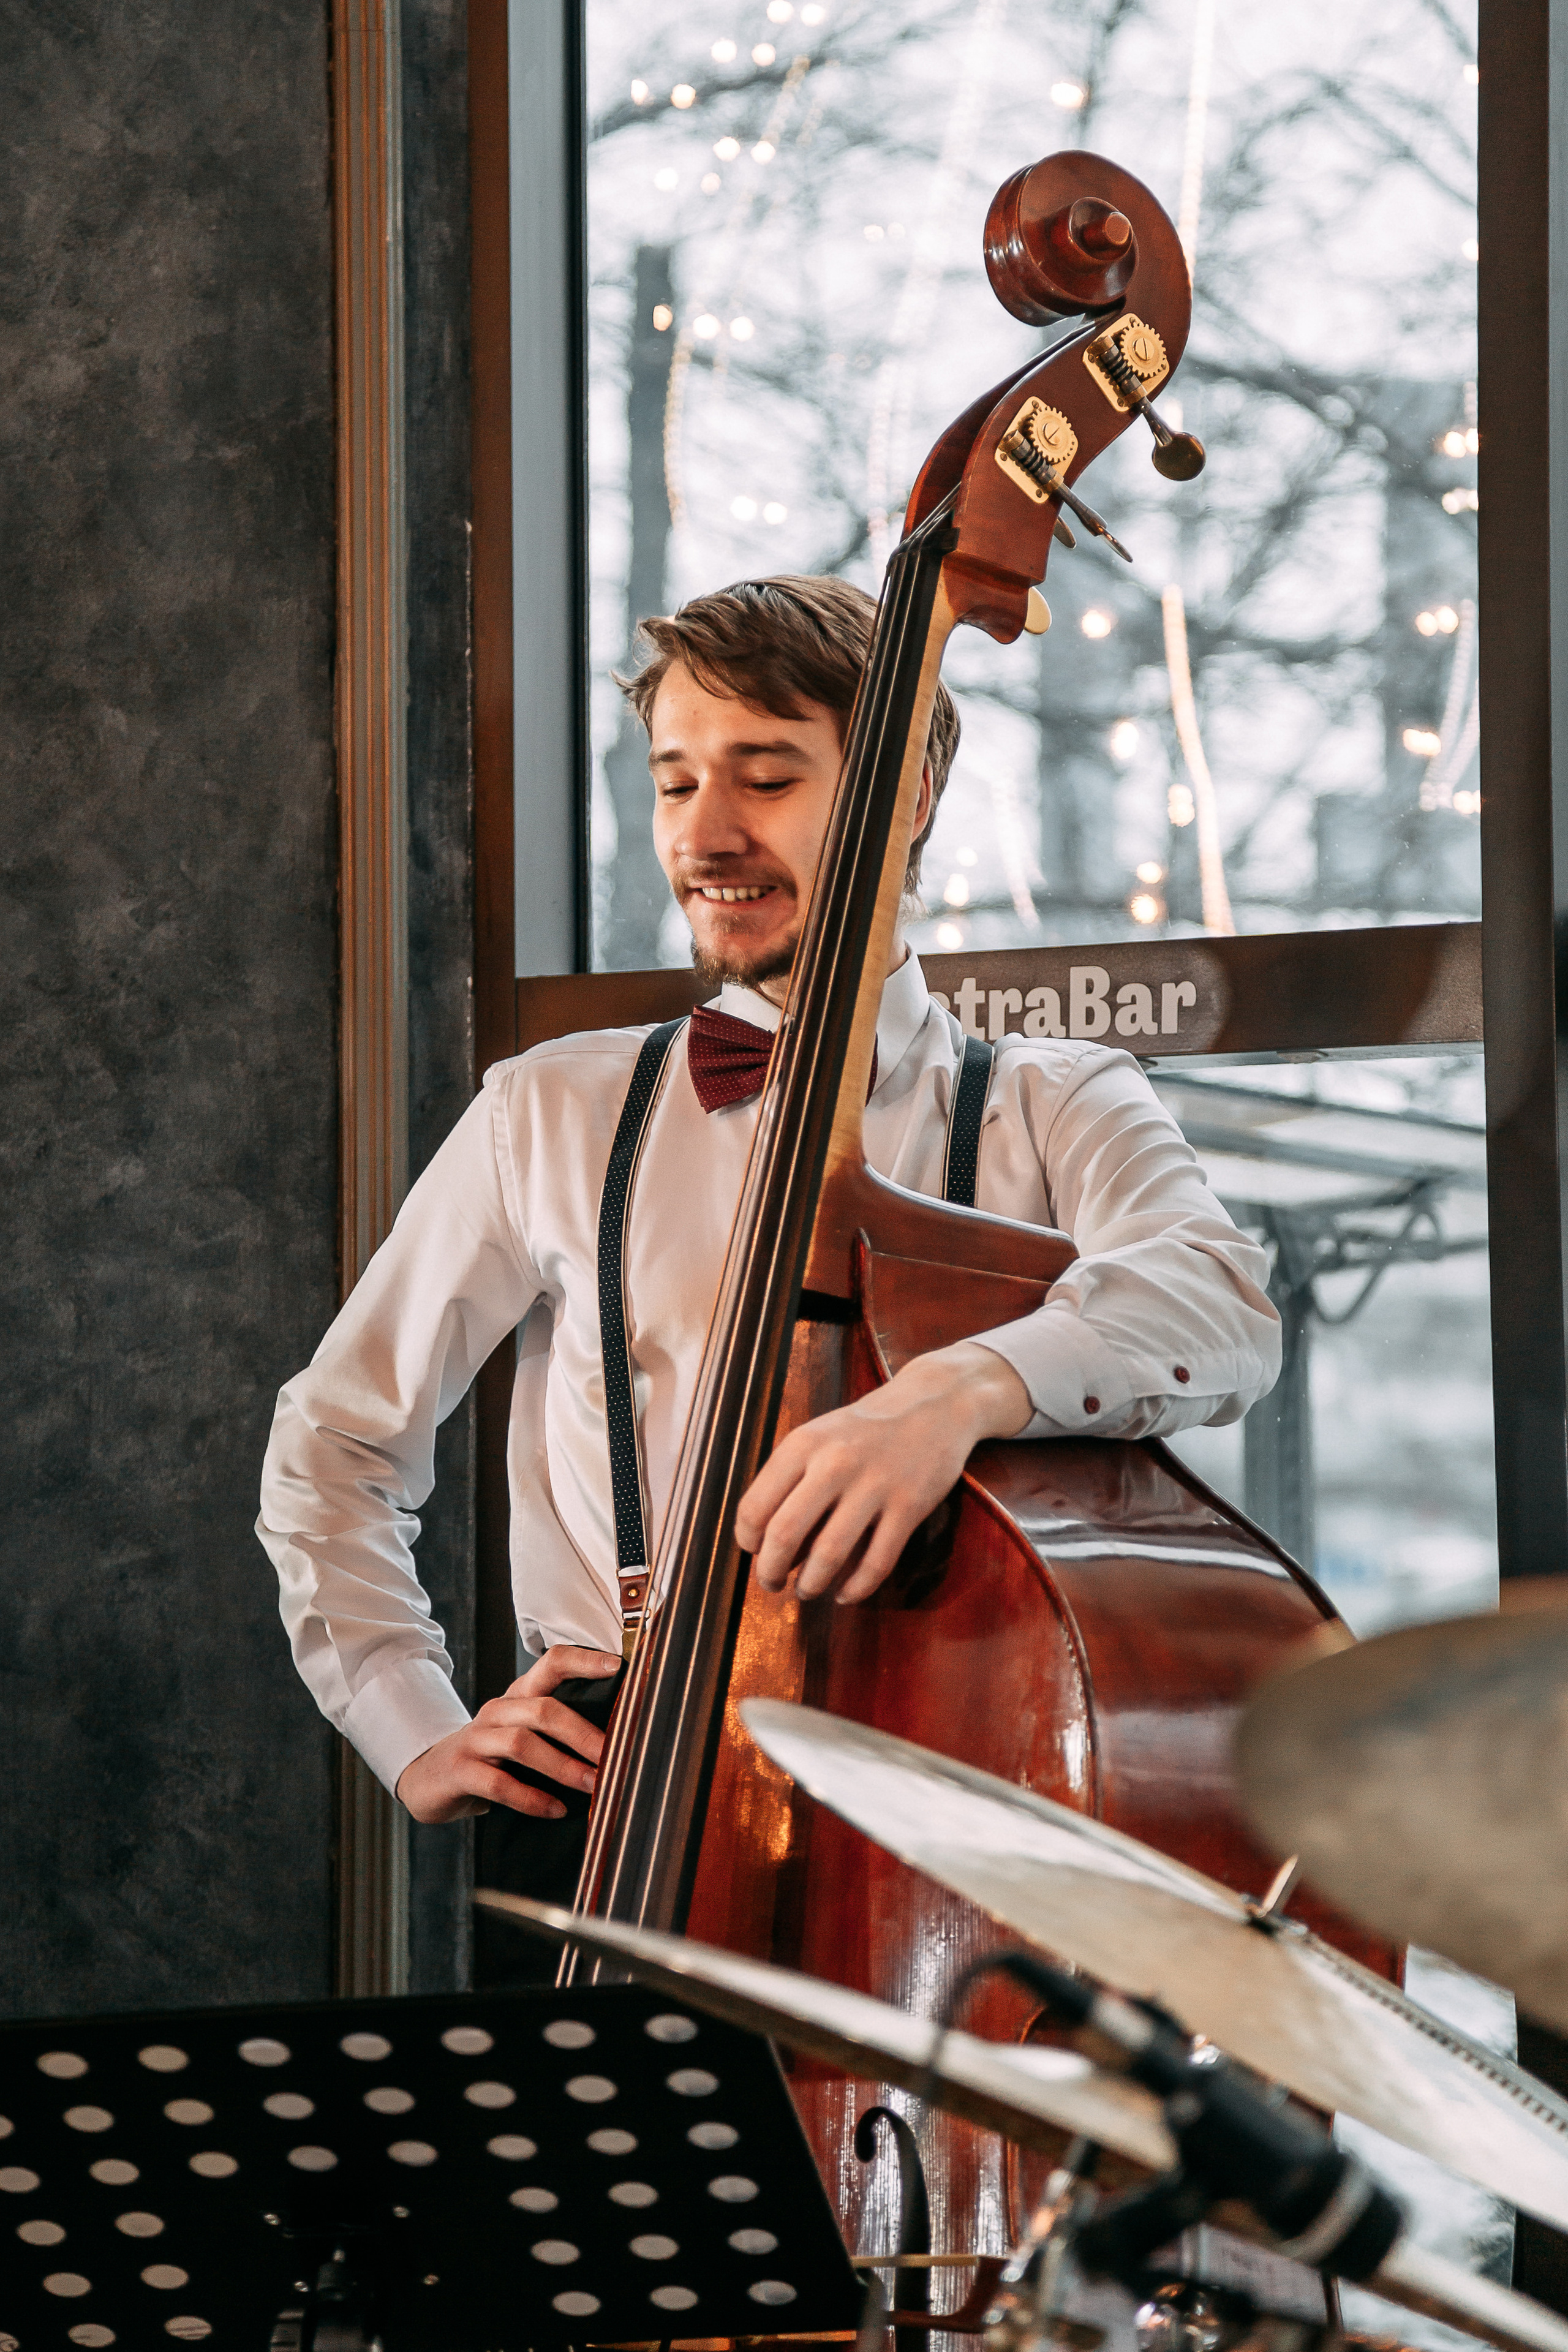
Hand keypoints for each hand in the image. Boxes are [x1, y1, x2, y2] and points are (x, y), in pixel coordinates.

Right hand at [395, 1644, 622, 1824]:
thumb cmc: (491, 1757)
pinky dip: (531, 1798)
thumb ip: (557, 1732)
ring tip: (593, 1786)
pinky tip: (555, 1810)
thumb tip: (616, 1744)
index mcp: (518, 1695)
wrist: (430, 1778)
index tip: (617, 1666)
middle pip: (543, 1709)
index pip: (551, 1664)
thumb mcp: (522, 1735)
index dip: (583, 1661)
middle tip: (613, 1756)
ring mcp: (476, 1739)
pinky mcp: (459, 1771)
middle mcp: (498, 1710)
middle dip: (582, 1734)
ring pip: (522, 1743)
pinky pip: (498, 1784)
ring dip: (562, 1766)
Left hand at [735, 1341, 1031, 1605]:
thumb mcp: (818, 1436)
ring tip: (807, 1590)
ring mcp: (875, 1485)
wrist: (934, 1405)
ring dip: (811, 1584)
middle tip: (772, 1582)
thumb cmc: (865, 1430)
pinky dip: (856, 1588)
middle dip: (770, 1570)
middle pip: (784, 1534)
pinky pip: (876, 1562)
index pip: (755, 1506)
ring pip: (828, 1554)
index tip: (754, 1552)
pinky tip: (846, 1593)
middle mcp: (834, 1463)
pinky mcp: (909, 1506)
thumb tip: (763, 1541)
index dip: (748, 1541)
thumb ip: (789, 1479)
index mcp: (803, 1444)